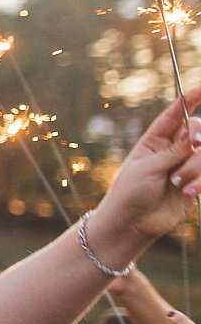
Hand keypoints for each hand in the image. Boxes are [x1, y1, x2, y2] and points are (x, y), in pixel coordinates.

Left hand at [94, 84, 200, 244]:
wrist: (132, 224)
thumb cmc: (129, 193)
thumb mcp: (147, 168)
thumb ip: (173, 151)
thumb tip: (194, 134)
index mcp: (155, 140)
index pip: (175, 115)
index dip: (190, 100)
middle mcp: (173, 150)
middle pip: (199, 131)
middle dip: (200, 136)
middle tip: (195, 144)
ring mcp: (186, 166)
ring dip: (195, 168)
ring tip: (177, 184)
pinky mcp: (196, 182)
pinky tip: (187, 192)